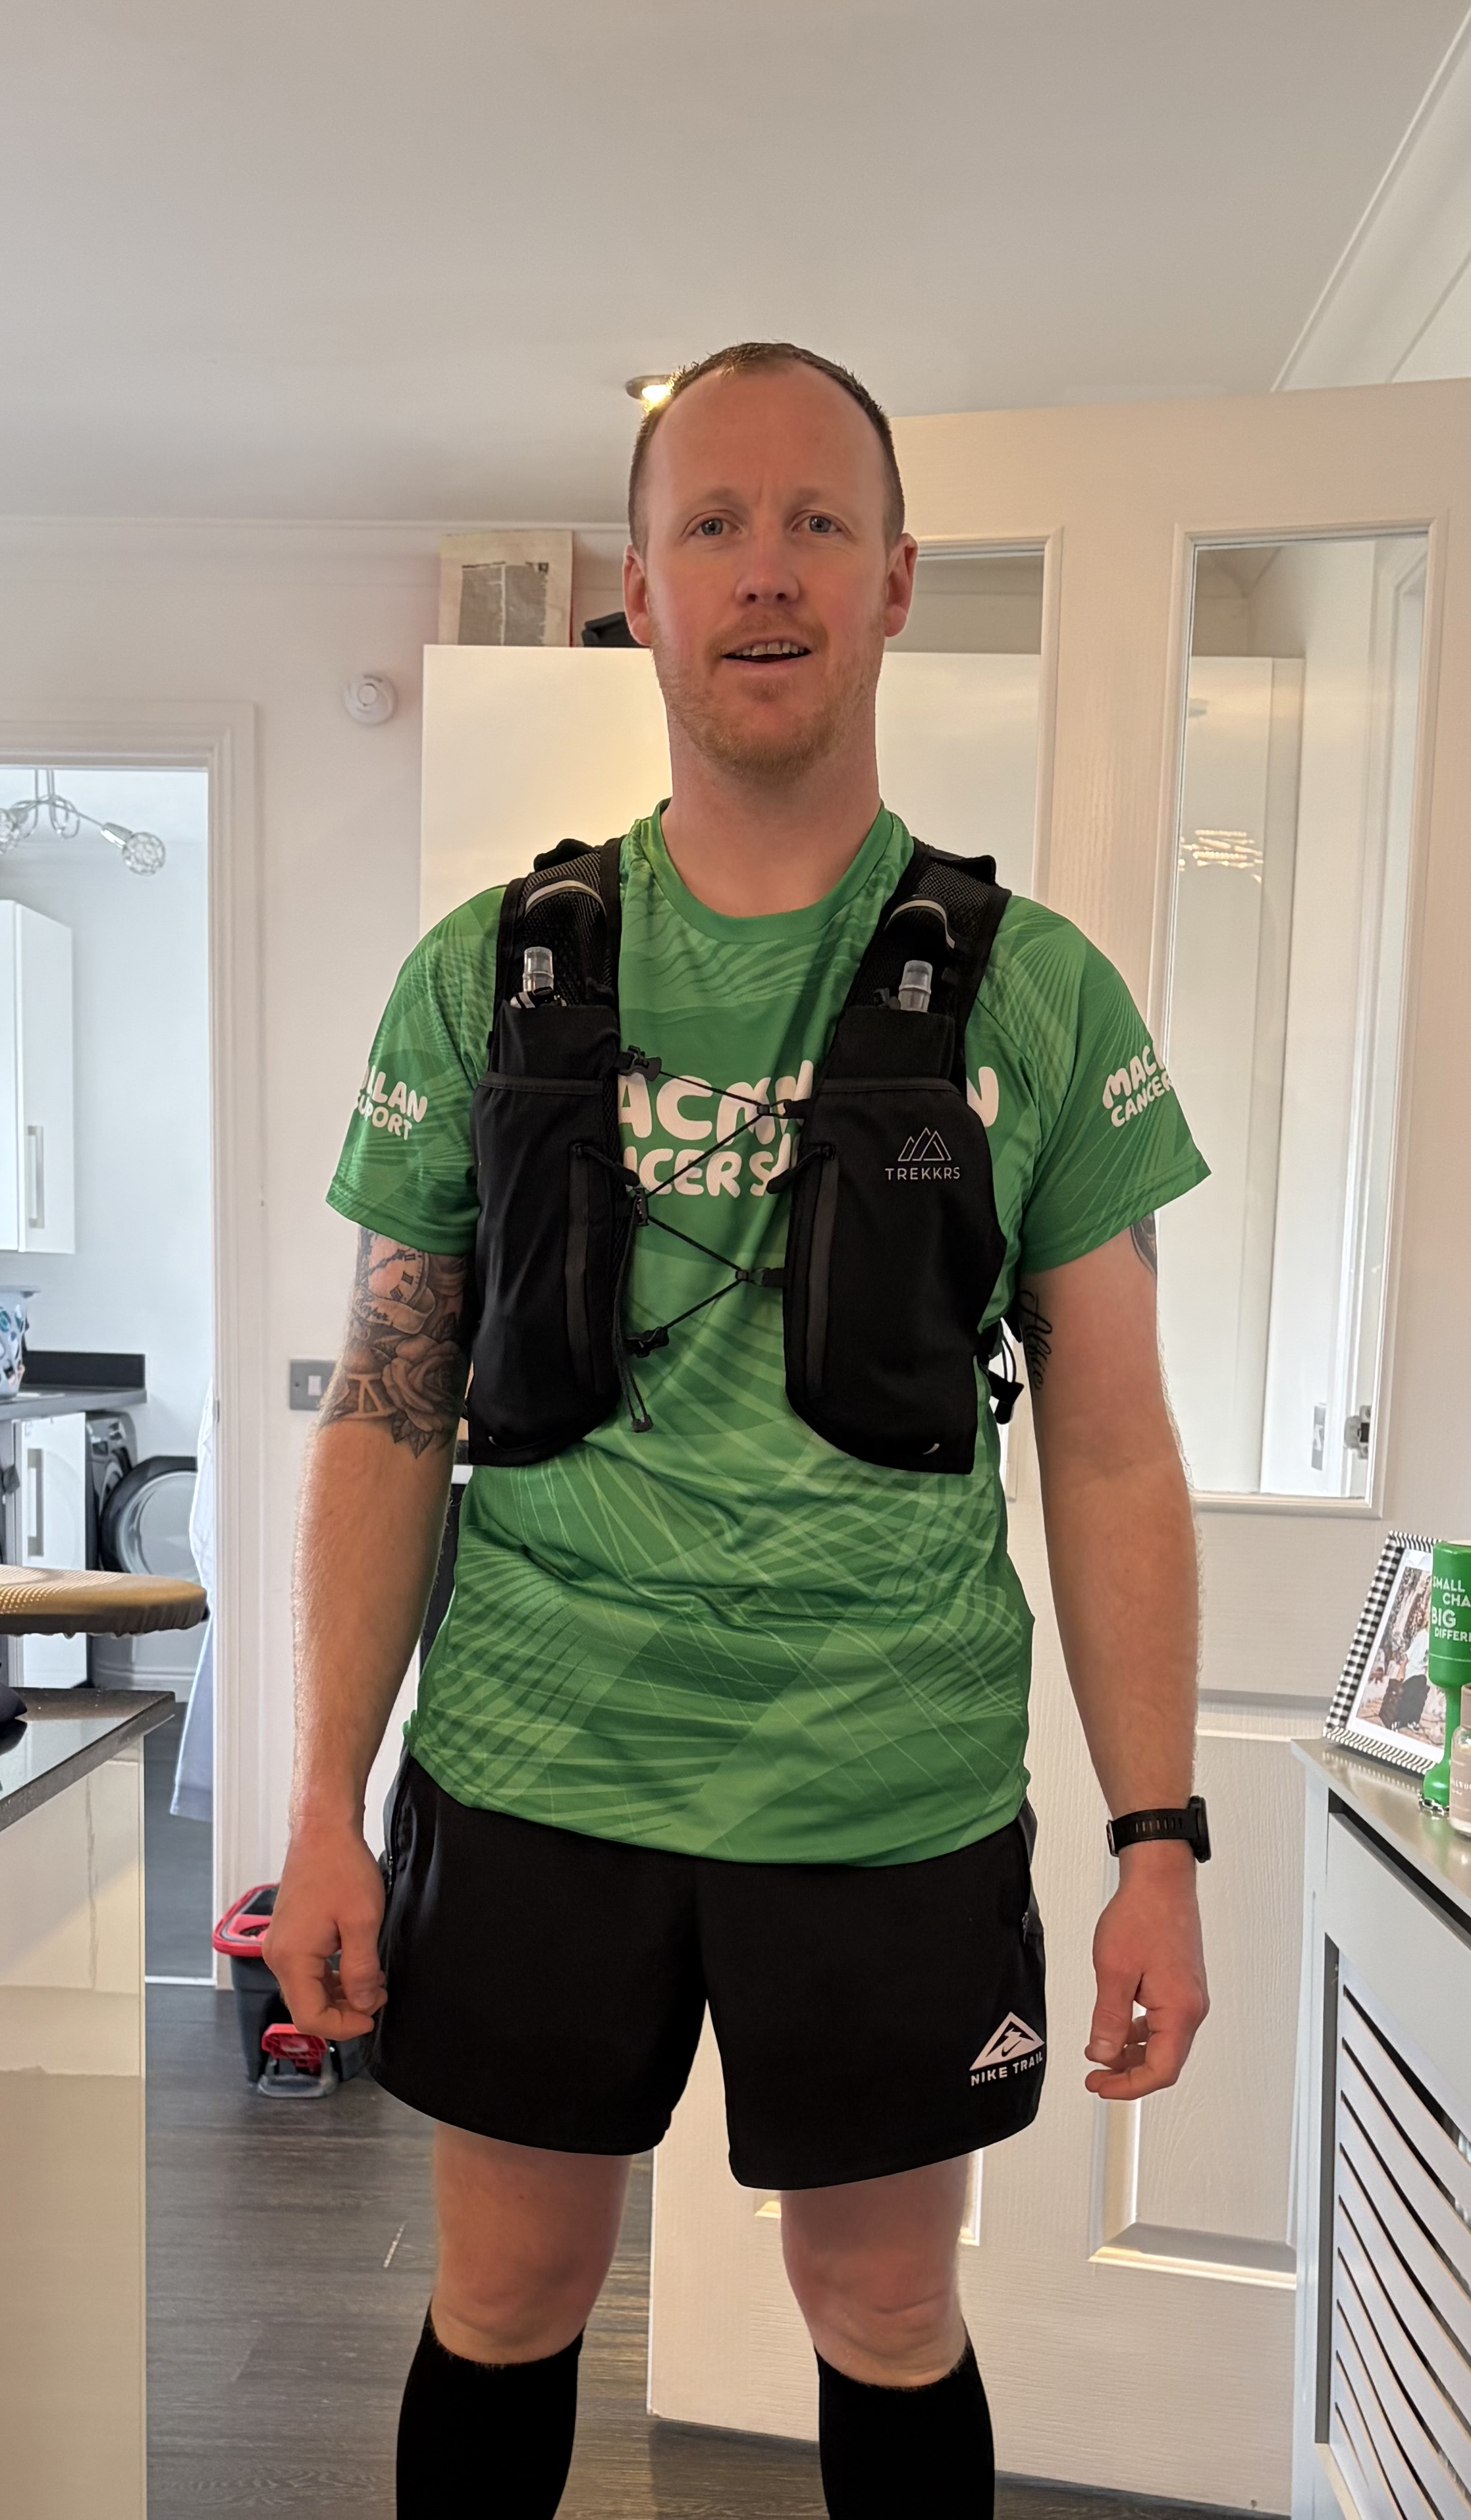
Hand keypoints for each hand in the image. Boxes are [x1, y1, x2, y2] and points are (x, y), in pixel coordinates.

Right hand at [263, 1823, 386, 2038]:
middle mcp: (278, 1956)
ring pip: (309, 1989)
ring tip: (373, 1983)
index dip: (343, 2027)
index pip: (309, 2017)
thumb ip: (362, 1969)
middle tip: (378, 1998)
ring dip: (341, 1994)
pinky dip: (333, 1977)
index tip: (371, 2019)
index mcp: (291, 1958)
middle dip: (345, 2011)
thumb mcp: (362, 1921)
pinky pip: (309, 1970)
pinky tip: (357, 1968)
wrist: (322, 1831)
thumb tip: (362, 2004)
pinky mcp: (290, 1935)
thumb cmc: (340, 1867)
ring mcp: (282, 1945)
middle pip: (307, 2006)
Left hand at [1084, 1842, 1207, 2098]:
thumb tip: (1104, 2054)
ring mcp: (1188, 1996)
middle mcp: (1191, 2007)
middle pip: (1164, 2061)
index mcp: (1180, 2010)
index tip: (1100, 2086)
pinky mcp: (1181, 1984)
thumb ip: (1109, 2019)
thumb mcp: (1114, 1971)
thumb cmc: (1143, 1914)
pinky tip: (1118, 2027)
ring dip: (1132, 2053)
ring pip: (1162, 2042)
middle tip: (1096, 2076)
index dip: (1128, 2087)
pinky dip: (1138, 2031)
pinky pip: (1162, 2022)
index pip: (1160, 2070)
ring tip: (1101, 2053)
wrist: (1159, 1878)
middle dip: (1128, 2073)